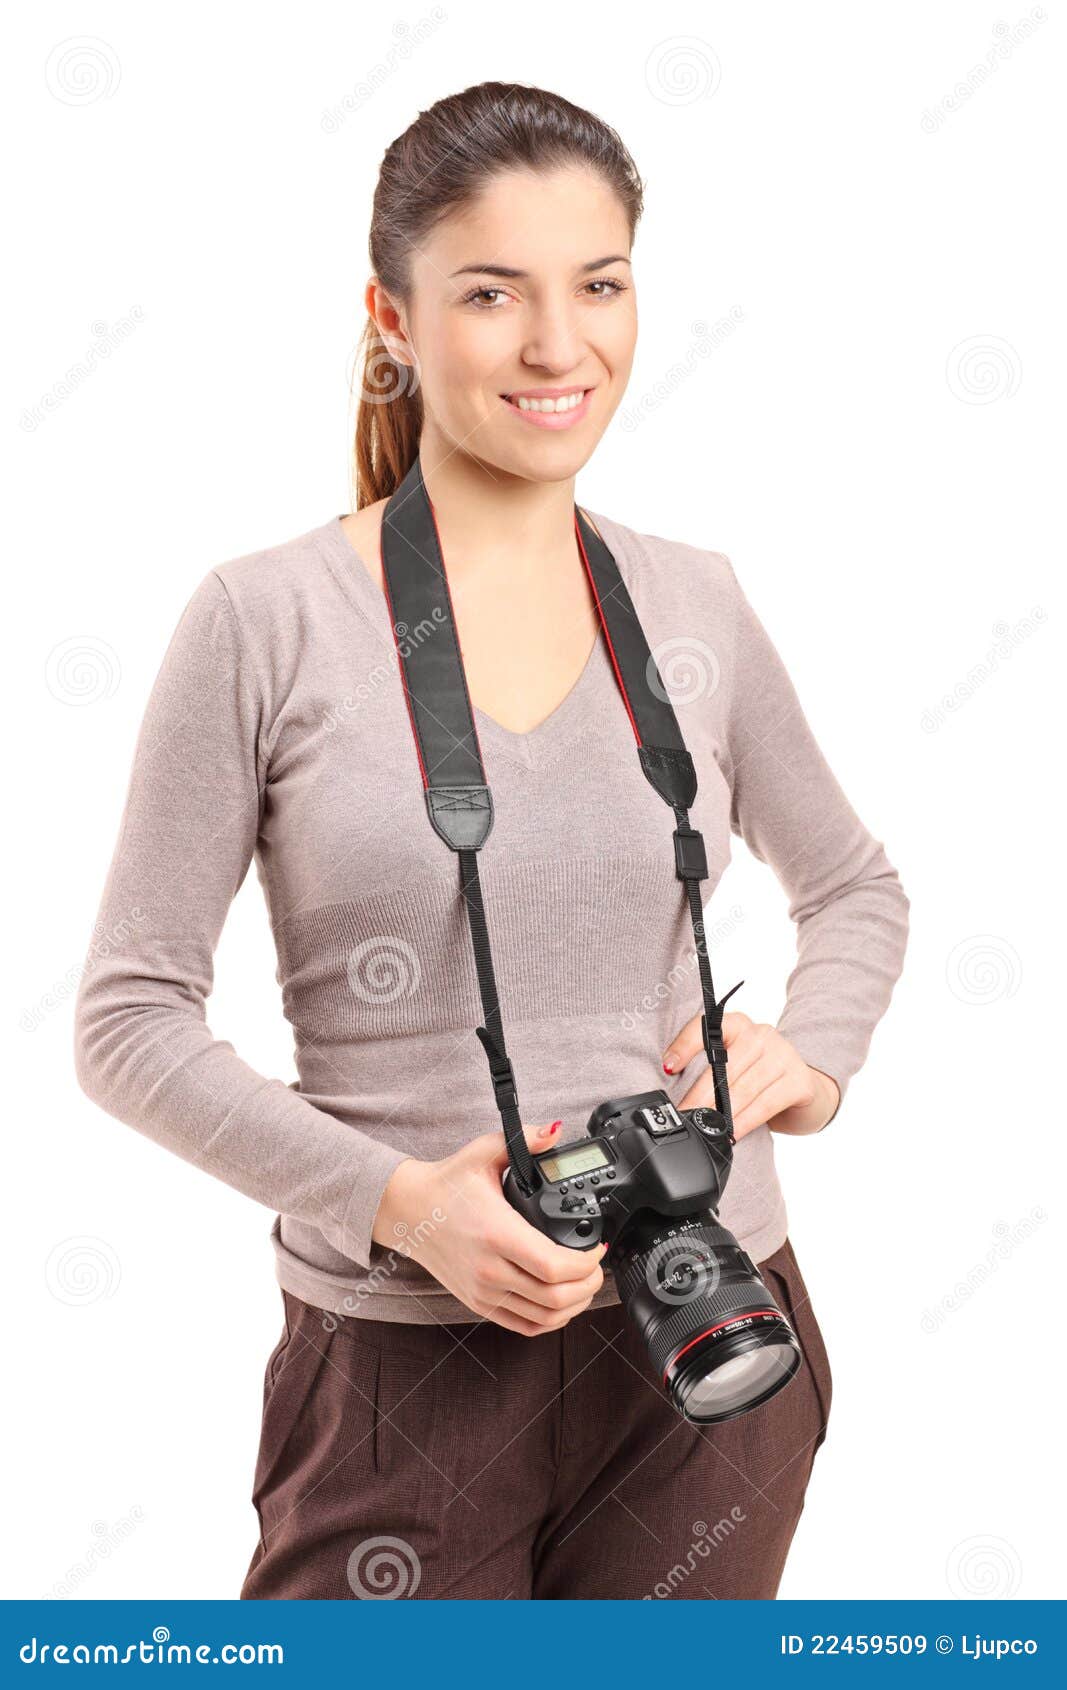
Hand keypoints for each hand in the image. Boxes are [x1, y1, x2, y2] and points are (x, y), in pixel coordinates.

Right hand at [370, 1119, 608, 1335]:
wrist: (408, 1211)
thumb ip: (525, 1139)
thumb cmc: (447, 1184)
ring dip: (574, 1304)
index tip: (597, 1248)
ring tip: (585, 1282)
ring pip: (544, 1317)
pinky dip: (551, 1320)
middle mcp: (489, 1269)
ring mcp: (484, 1292)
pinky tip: (561, 1300)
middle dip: (589, 1284)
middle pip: (555, 1296)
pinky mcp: (479, 1304)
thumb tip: (555, 1132)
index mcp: (496, 1233)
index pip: (553, 1266)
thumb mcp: (484, 1151)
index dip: (586, 1263)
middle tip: (597, 1265)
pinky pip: (525, 1326)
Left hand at [662, 1011, 840, 1138]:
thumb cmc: (759, 1078)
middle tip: (683, 1114)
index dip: (685, 1045)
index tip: (668, 1067)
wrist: (804, 1089)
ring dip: (721, 1113)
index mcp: (739, 1025)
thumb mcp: (735, 1065)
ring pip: (744, 1088)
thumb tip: (673, 1087)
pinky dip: (745, 1121)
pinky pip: (765, 1104)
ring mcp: (783, 1055)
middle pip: (724, 1065)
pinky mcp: (798, 1081)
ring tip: (704, 1128)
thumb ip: (710, 1070)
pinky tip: (732, 1133)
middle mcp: (761, 1034)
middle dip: (700, 1094)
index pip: (707, 1027)